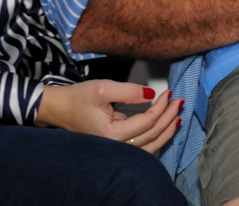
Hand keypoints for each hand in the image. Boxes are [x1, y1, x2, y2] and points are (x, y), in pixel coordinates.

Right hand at [36, 81, 182, 153]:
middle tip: (180, 101)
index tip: (169, 92)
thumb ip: (129, 91)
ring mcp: (116, 149)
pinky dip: (156, 137)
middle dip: (168, 118)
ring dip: (166, 131)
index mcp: (113, 134)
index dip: (161, 107)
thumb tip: (152, 94)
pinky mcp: (116, 146)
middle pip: (152, 135)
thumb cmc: (78, 98)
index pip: (147, 121)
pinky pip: (142, 146)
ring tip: (178, 116)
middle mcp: (116, 146)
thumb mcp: (103, 88)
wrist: (58, 108)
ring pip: (149, 145)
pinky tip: (165, 128)